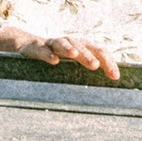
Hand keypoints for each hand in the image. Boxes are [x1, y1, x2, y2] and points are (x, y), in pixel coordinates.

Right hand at [0, 14, 120, 79]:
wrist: (26, 46)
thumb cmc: (56, 60)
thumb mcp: (72, 67)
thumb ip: (87, 77)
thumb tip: (105, 98)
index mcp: (82, 47)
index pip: (99, 51)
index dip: (108, 62)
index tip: (115, 77)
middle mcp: (69, 43)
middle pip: (83, 45)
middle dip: (90, 55)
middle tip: (96, 66)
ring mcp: (52, 44)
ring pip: (62, 43)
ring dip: (69, 48)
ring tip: (74, 54)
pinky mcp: (35, 47)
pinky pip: (42, 49)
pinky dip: (47, 53)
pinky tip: (53, 60)